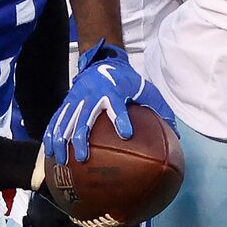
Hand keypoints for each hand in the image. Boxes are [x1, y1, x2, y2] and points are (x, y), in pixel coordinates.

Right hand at [41, 42, 172, 164]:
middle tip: (84, 158)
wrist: (102, 64)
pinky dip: (51, 136)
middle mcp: (92, 95)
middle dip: (82, 138)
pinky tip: (49, 154)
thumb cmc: (127, 82)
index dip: (121, 118)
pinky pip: (56, 121)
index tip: (126, 134)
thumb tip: (177, 136)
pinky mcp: (66, 104)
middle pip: (84, 117)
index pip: (117, 105)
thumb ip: (160, 111)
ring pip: (65, 121)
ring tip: (62, 162)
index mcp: (113, 91)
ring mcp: (76, 100)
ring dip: (62, 142)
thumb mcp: (146, 91)